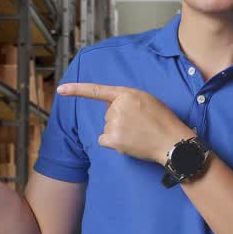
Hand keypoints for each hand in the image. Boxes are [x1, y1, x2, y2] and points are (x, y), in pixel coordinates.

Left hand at [57, 83, 193, 163]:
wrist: (171, 141)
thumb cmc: (163, 121)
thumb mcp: (147, 100)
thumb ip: (127, 100)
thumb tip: (112, 109)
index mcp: (126, 94)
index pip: (97, 90)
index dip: (77, 90)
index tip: (61, 90)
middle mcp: (117, 107)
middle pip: (108, 114)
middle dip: (119, 119)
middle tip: (139, 125)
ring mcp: (114, 124)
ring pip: (107, 128)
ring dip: (118, 132)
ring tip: (138, 134)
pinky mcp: (112, 139)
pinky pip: (104, 140)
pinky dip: (113, 143)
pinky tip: (129, 143)